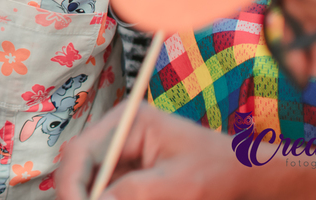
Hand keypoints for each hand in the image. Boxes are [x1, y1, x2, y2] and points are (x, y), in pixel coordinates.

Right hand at [55, 104, 244, 199]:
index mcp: (126, 123)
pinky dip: (110, 199)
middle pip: (78, 168)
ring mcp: (120, 153)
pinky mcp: (127, 172)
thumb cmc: (217, 171)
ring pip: (89, 183)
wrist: (244, 175)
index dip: (71, 184)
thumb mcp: (177, 185)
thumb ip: (134, 192)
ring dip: (94, 197)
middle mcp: (116, 134)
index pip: (80, 152)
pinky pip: (107, 191)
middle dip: (79, 195)